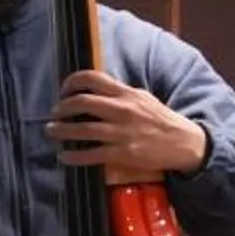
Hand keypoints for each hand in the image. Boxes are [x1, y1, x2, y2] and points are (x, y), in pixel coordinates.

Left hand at [49, 71, 210, 174]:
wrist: (183, 143)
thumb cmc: (161, 120)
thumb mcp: (142, 98)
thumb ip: (120, 94)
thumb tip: (95, 92)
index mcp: (126, 93)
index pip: (91, 78)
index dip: (71, 82)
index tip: (63, 91)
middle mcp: (121, 110)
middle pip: (81, 103)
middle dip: (61, 108)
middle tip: (54, 114)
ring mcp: (121, 133)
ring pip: (81, 130)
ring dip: (61, 131)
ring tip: (52, 131)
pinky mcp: (122, 154)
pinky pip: (90, 155)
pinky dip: (73, 156)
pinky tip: (63, 157)